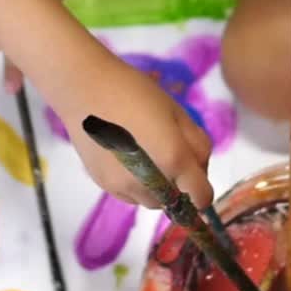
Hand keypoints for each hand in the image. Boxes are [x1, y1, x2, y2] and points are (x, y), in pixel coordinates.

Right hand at [55, 57, 213, 209]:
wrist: (86, 89)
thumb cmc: (135, 93)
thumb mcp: (177, 112)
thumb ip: (197, 145)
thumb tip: (199, 170)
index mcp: (173, 158)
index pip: (201, 197)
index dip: (204, 192)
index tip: (198, 181)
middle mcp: (150, 180)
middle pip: (176, 200)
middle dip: (179, 185)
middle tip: (170, 154)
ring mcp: (124, 186)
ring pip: (152, 201)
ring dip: (157, 188)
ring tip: (147, 157)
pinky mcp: (105, 185)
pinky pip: (130, 196)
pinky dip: (136, 186)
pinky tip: (128, 159)